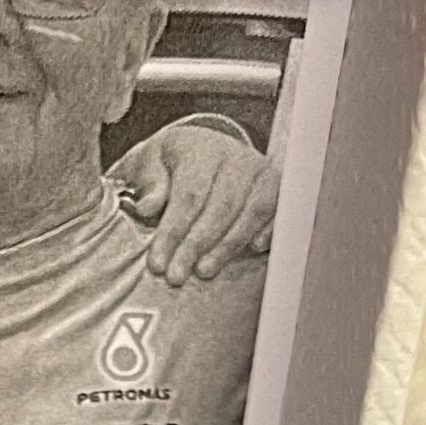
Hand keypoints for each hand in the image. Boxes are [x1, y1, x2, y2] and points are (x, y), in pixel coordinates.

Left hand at [120, 117, 280, 288]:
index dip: (173, 232)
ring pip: (251, 212)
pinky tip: (252, 251)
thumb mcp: (150, 163)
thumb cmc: (173, 162)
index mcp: (200, 149)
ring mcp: (259, 171)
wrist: (204, 148)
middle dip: (198, 246)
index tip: (158, 263)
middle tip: (177, 276)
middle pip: (221, 207)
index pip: (189, 195)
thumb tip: (148, 206)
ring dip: (228, 247)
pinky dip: (267, 231)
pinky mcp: (275, 186)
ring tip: (204, 271)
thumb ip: (148, 182)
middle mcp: (235, 157)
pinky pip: (277, 211)